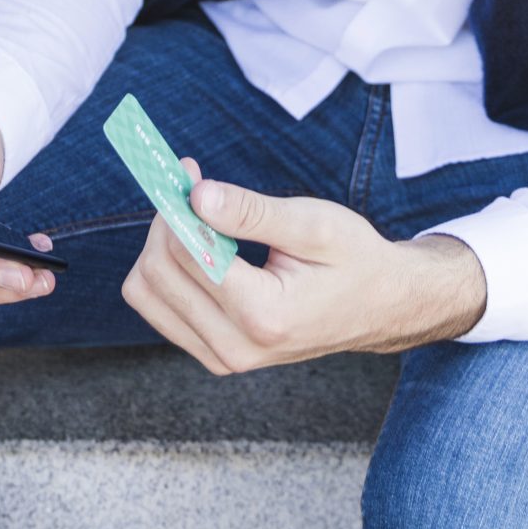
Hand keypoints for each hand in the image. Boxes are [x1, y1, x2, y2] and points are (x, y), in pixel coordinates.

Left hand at [121, 158, 488, 372]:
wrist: (381, 307)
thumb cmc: (354, 260)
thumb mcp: (313, 224)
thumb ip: (252, 212)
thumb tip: (196, 194)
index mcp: (264, 315)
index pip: (187, 253)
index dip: (177, 203)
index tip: (186, 170)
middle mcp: (236, 347)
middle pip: (157, 273)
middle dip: (166, 221)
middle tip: (192, 185)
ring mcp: (222, 358)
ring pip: (147, 293)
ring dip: (161, 246)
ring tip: (198, 218)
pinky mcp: (214, 355)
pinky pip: (159, 309)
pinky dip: (168, 271)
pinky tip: (201, 247)